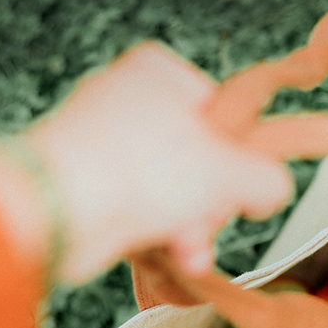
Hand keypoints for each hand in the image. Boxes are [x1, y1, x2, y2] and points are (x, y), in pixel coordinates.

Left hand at [0, 42, 292, 284]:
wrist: (55, 209)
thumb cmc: (140, 169)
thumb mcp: (231, 170)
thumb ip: (268, 178)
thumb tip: (272, 190)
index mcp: (159, 73)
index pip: (223, 112)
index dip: (240, 155)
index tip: (243, 183)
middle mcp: (128, 101)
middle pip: (199, 159)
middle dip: (211, 204)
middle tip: (209, 218)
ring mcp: (104, 145)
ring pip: (171, 191)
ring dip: (189, 227)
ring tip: (188, 247)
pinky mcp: (87, 187)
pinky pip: (139, 211)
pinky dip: (157, 234)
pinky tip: (170, 254)